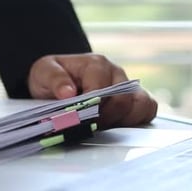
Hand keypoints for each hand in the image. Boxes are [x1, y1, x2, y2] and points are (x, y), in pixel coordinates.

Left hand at [28, 53, 156, 128]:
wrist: (56, 82)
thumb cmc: (52, 76)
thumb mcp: (43, 72)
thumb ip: (54, 79)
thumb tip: (68, 93)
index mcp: (96, 64)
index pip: (102, 90)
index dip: (91, 109)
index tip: (78, 120)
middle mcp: (116, 73)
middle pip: (122, 101)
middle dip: (103, 118)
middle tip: (86, 127)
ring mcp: (128, 86)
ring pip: (140, 105)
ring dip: (121, 121)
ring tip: (100, 126)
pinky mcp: (134, 99)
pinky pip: (148, 110)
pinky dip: (136, 120)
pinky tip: (116, 125)